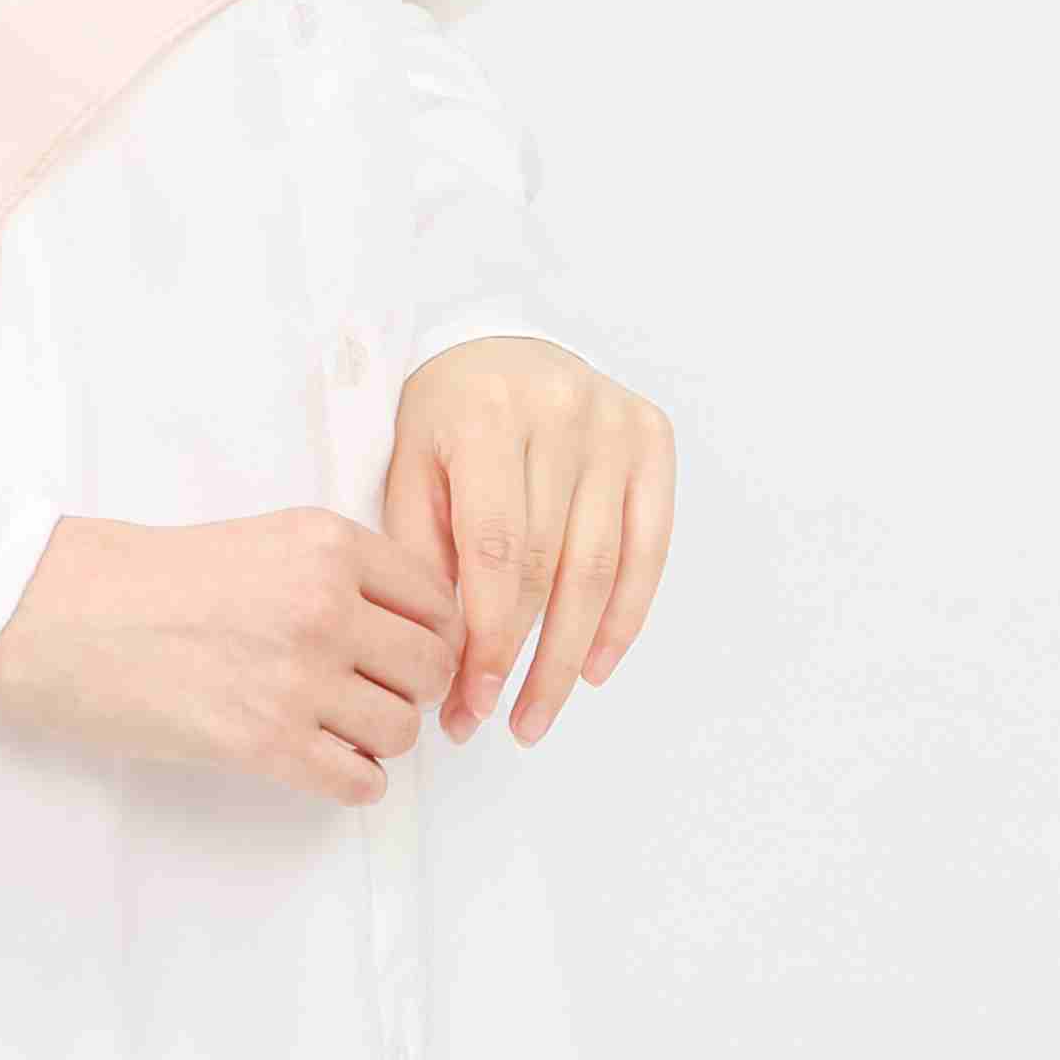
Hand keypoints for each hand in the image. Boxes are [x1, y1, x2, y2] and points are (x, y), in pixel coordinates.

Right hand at [0, 510, 466, 808]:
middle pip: (431, 667)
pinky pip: (358, 781)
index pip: (437, 600)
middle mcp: (324, 603)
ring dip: (378, 737)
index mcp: (326, 543)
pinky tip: (320, 762)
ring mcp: (297, 675)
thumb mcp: (262, 540)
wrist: (62, 614)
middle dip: (410, 689)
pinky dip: (352, 780)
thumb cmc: (151, 579)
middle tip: (373, 694)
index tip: (407, 654)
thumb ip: (337, 572)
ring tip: (334, 727)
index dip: (433, 635)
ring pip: (399, 729)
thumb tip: (410, 630)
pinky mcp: (264, 742)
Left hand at [384, 334, 674, 745]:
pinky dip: (625, 616)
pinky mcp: (652, 439)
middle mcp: (560, 414)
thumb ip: (420, 550)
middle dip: (522, 658)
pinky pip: (649, 547)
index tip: (468, 701)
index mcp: (486, 415)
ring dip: (571, 654)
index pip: (495, 550)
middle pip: (548, 566)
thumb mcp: (407, 466)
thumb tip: (442, 654)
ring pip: (601, 567)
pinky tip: (594, 666)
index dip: (487, 636)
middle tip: (499, 721)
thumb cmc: (443, 414)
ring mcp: (613, 426)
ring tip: (539, 713)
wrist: (495, 338)